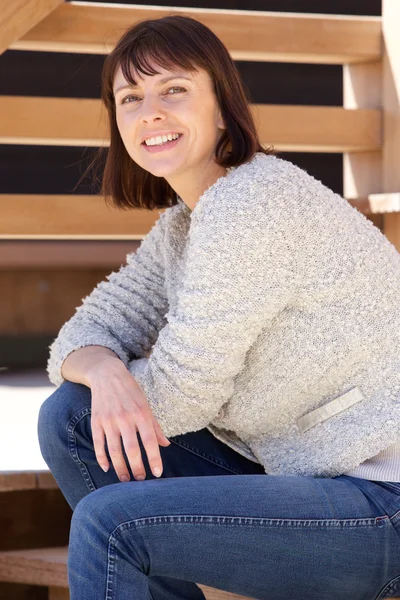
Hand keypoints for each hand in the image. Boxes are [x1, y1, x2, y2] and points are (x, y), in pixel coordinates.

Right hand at [86, 357, 170, 480]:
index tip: (158, 473)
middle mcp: (125, 418)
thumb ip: (155, 426)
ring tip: (126, 479)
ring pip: (114, 451)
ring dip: (120, 468)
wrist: (107, 375)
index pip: (149, 441)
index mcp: (141, 414)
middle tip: (141, 481)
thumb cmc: (131, 391)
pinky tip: (107, 468)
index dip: (154, 459)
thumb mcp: (146, 405)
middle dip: (137, 468)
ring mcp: (109, 420)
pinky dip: (102, 458)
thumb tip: (165, 445)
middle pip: (132, 450)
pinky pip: (99, 444)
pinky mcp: (96, 421)